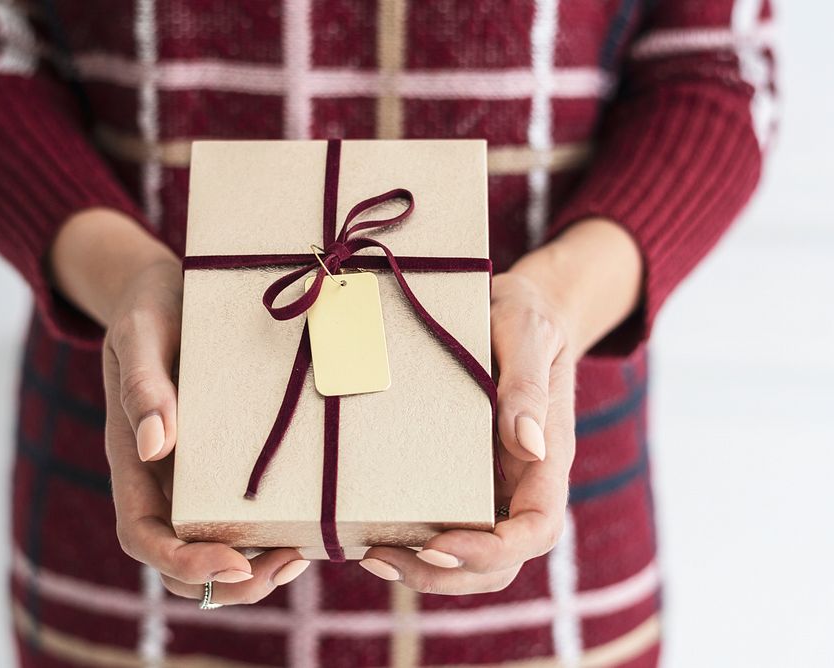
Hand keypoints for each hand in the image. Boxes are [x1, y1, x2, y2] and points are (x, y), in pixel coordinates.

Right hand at [51, 208, 311, 603]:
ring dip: (255, 570)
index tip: (234, 563)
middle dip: (229, 582)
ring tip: (302, 556)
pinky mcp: (226, 462)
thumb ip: (142, 385)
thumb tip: (153, 446)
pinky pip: (242, 517)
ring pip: (215, 551)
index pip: (143, 536)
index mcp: (133, 460)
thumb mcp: (140, 333)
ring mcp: (194, 476)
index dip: (183, 562)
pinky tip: (306, 530)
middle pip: (180, 563)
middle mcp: (162, 480)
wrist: (168, 289)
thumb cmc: (150, 307)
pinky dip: (270, 536)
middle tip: (288, 565)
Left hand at [358, 218, 642, 593]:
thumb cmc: (524, 314)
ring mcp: (494, 485)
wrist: (512, 308)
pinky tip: (372, 537)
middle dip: (447, 573)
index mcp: (549, 456)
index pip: (538, 528)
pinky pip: (447, 527)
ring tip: (372, 556)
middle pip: (501, 562)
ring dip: (425, 570)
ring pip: (472, 559)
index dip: (493, 549)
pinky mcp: (463, 478)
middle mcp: (523, 482)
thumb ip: (528, 384)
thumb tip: (529, 445)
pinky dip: (414, 544)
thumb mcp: (525, 330)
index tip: (441, 543)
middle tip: (384, 556)